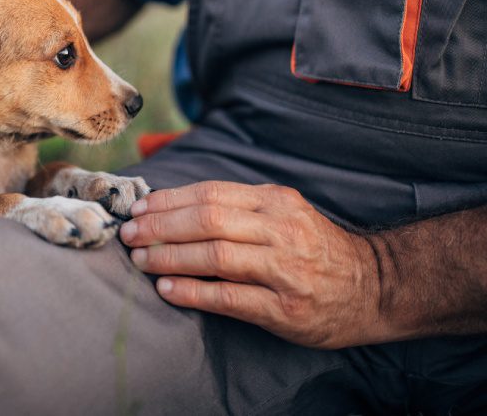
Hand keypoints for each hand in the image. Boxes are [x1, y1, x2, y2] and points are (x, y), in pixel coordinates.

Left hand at [119, 181, 380, 348]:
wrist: (372, 287)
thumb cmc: (314, 248)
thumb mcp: (284, 212)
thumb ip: (238, 205)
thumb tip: (172, 204)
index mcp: (277, 202)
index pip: (211, 193)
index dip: (169, 201)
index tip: (139, 208)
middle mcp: (281, 230)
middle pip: (208, 220)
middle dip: (161, 227)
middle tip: (129, 234)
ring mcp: (285, 270)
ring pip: (216, 256)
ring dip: (170, 257)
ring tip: (141, 259)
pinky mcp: (285, 308)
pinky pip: (229, 297)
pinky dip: (193, 292)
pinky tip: (167, 288)